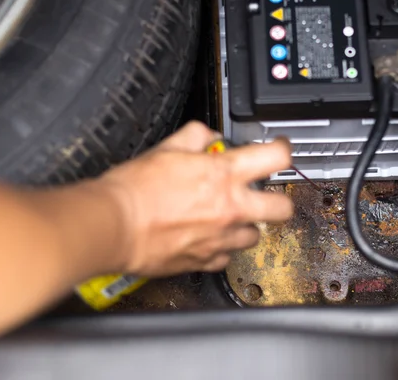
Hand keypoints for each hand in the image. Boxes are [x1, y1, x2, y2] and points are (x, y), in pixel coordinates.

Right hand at [99, 121, 293, 276]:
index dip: (284, 151)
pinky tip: (207, 238)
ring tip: (227, 218)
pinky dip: (221, 248)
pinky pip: (227, 257)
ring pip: (256, 236)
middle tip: (263, 195)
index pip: (276, 157)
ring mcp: (221, 238)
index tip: (281, 152)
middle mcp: (230, 208)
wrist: (113, 225)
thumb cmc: (135, 189)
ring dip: (246, 226)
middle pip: (282, 209)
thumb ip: (195, 137)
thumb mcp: (166, 149)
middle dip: (277, 201)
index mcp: (223, 174)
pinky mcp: (206, 261)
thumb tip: (208, 136)